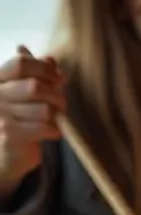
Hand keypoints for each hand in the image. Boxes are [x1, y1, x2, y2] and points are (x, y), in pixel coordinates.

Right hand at [0, 48, 64, 192]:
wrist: (5, 156)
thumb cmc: (19, 119)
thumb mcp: (25, 93)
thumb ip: (35, 74)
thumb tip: (50, 59)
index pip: (20, 63)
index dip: (44, 68)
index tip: (58, 78)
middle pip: (35, 86)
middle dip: (56, 95)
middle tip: (60, 104)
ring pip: (43, 108)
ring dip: (57, 114)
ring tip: (54, 119)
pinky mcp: (8, 134)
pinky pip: (44, 126)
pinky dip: (55, 130)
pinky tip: (52, 132)